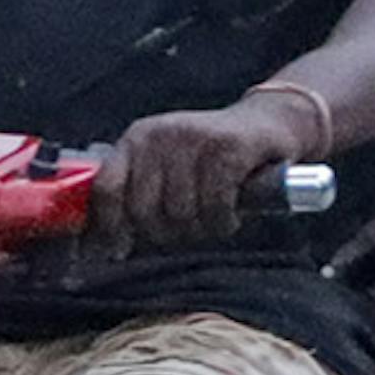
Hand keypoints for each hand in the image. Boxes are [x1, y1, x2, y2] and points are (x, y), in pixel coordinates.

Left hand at [94, 98, 308, 247]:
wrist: (268, 122)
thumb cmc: (212, 155)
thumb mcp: (167, 163)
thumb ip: (138, 193)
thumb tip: (106, 244)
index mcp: (137, 138)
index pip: (106, 189)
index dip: (108, 227)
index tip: (117, 251)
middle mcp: (160, 135)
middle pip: (144, 210)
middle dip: (164, 234)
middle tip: (183, 234)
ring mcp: (194, 139)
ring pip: (181, 213)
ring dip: (199, 230)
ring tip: (211, 222)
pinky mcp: (229, 148)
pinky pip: (215, 206)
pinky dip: (223, 222)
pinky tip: (230, 217)